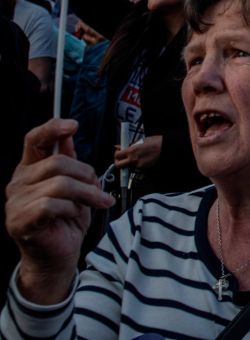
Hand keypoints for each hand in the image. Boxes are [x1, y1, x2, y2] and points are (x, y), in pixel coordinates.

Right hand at [6, 119, 114, 302]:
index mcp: (30, 170)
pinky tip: (74, 217)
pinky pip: (51, 205)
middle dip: (86, 174)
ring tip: (96, 203)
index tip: (72, 125)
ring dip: (86, 193)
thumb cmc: (66, 222)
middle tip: (99, 188)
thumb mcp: (75, 187)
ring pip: (59, 184)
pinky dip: (71, 209)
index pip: (34, 140)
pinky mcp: (20, 221)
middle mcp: (19, 183)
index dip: (52, 128)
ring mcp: (16, 203)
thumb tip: (68, 137)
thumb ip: (69, 162)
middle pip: (57, 162)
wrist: (58, 257)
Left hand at [113, 135, 162, 169]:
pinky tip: (142, 158)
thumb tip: (120, 146)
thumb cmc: (155, 142)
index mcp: (131, 150)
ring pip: (128, 166)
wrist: (165, 147)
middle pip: (118, 165)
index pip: (117, 155)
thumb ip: (129, 145)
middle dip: (118, 162)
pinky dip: (137, 164)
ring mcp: (138, 165)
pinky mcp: (144, 168)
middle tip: (121, 159)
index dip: (116, 154)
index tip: (118, 153)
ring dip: (129, 163)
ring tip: (135, 156)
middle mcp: (133, 159)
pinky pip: (136, 167)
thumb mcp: (140, 141)